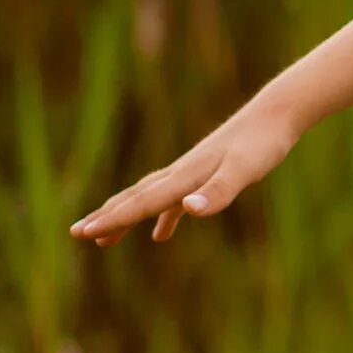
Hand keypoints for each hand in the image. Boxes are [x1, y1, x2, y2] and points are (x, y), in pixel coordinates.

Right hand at [71, 101, 301, 245]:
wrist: (276, 114)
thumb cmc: (263, 144)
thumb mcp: (245, 171)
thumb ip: (217, 192)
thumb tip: (189, 210)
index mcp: (185, 178)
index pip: (142, 203)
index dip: (113, 219)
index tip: (83, 233)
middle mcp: (181, 174)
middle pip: (135, 198)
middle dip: (106, 216)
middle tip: (75, 233)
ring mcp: (191, 173)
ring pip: (148, 197)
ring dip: (125, 216)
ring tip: (104, 238)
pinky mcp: (205, 173)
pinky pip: (174, 200)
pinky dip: (163, 217)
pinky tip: (161, 235)